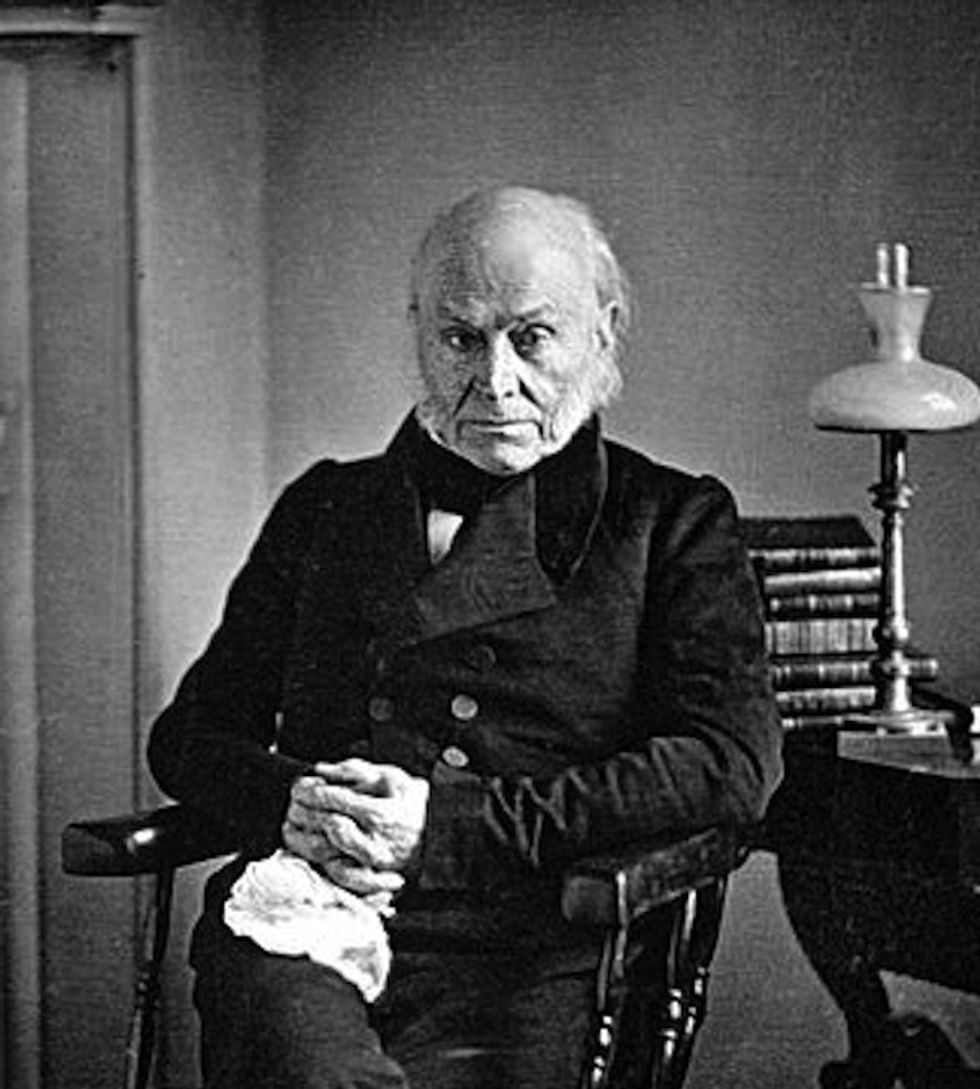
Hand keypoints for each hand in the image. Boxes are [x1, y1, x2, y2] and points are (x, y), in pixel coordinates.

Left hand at [293, 758, 428, 873]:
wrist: (442, 840)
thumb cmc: (414, 806)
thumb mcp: (392, 778)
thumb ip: (355, 770)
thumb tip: (321, 769)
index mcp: (378, 814)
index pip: (331, 800)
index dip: (309, 791)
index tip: (298, 786)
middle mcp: (371, 843)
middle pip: (322, 825)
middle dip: (301, 811)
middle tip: (292, 803)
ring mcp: (368, 867)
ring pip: (321, 854)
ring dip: (300, 837)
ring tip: (292, 824)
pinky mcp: (367, 882)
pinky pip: (333, 876)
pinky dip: (316, 862)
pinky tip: (308, 849)